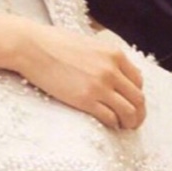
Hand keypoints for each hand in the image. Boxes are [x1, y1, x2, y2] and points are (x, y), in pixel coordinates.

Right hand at [17, 24, 145, 129]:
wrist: (33, 47)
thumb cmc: (55, 43)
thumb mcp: (89, 44)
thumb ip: (105, 57)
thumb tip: (116, 72)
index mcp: (114, 54)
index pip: (138, 81)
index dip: (136, 95)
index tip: (131, 103)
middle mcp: (111, 70)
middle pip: (138, 99)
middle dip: (139, 113)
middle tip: (133, 122)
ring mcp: (99, 85)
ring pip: (129, 112)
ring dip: (130, 123)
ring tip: (124, 127)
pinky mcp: (85, 100)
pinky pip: (110, 118)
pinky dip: (113, 124)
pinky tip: (108, 124)